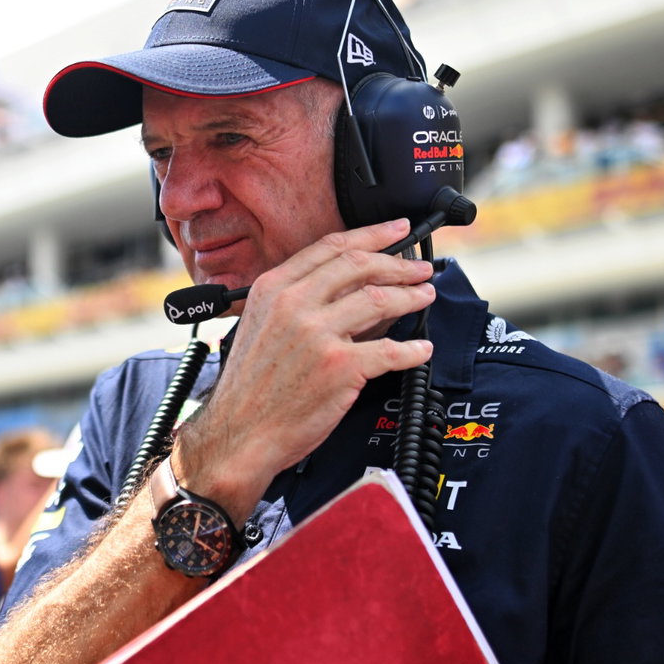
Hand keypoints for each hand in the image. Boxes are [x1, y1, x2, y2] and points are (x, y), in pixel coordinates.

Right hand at [179, 219, 435, 514]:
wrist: (238, 432)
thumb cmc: (251, 387)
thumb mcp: (263, 327)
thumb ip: (302, 303)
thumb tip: (357, 291)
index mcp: (274, 289)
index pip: (331, 247)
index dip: (371, 235)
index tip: (395, 230)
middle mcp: (294, 304)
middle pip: (360, 266)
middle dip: (399, 264)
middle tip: (419, 268)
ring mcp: (317, 334)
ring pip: (380, 301)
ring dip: (411, 297)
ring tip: (424, 296)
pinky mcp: (339, 367)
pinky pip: (390, 350)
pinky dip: (413, 350)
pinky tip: (422, 349)